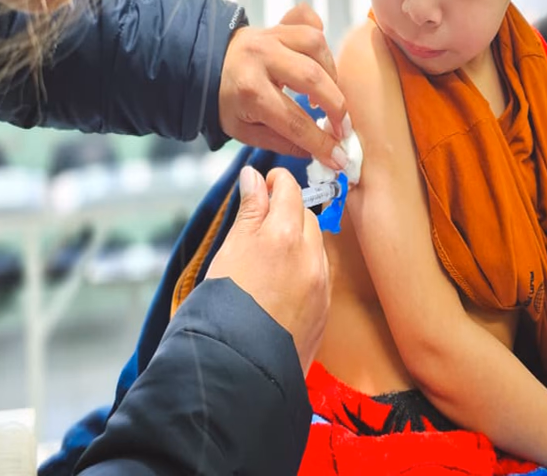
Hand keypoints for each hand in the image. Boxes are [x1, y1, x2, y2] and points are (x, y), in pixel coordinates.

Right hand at [205, 166, 330, 373]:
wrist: (237, 367)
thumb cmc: (222, 307)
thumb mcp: (229, 250)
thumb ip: (249, 210)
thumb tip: (254, 178)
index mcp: (284, 236)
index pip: (289, 191)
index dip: (277, 181)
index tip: (266, 181)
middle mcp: (309, 257)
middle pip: (306, 217)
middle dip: (289, 210)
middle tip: (264, 215)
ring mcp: (320, 285)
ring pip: (316, 246)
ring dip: (299, 240)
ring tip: (271, 251)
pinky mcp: (324, 311)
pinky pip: (320, 276)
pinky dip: (305, 268)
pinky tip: (283, 279)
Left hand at [219, 3, 348, 169]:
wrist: (205, 63)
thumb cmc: (226, 100)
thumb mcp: (244, 131)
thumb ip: (282, 142)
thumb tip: (319, 152)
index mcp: (249, 90)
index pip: (294, 121)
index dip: (321, 142)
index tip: (338, 157)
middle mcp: (262, 57)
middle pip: (312, 78)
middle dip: (336, 107)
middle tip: (342, 127)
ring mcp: (271, 35)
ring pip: (316, 45)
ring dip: (332, 73)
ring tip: (329, 96)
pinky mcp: (279, 24)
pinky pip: (308, 21)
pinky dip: (321, 41)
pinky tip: (321, 61)